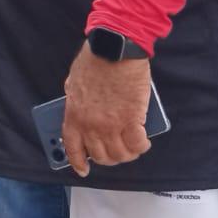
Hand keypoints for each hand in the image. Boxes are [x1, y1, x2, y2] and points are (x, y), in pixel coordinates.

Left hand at [61, 44, 152, 177]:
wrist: (115, 48)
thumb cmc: (95, 58)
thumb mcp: (74, 80)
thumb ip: (76, 100)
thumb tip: (82, 110)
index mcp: (74, 115)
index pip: (73, 147)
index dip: (78, 161)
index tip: (83, 169)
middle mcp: (91, 125)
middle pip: (100, 155)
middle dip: (109, 158)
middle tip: (116, 151)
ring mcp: (111, 124)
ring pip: (120, 154)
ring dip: (128, 154)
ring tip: (133, 146)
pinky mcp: (132, 119)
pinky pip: (137, 144)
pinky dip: (141, 146)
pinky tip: (144, 140)